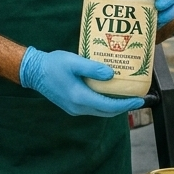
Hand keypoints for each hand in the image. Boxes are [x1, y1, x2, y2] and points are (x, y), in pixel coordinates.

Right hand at [20, 47, 142, 117]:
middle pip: (107, 112)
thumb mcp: (75, 62)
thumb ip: (94, 68)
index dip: (126, 104)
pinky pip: (94, 108)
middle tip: (137, 98)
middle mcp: (78, 107)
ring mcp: (74, 108)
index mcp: (80, 97)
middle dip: (124, 107)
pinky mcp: (72, 106)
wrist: (34, 71)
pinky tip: (110, 92)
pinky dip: (105, 103)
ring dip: (114, 106)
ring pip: (100, 111)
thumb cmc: (53, 65)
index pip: (109, 106)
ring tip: (126, 95)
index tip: (140, 99)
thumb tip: (112, 74)